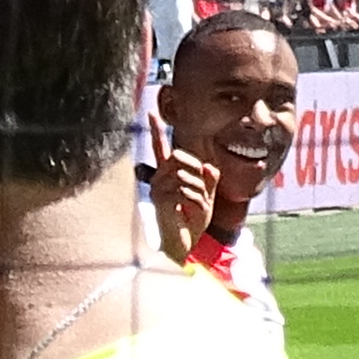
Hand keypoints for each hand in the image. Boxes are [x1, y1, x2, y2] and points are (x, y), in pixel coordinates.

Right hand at [153, 142, 220, 261]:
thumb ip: (209, 180)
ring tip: (197, 209)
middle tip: (202, 195)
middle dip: (197, 173)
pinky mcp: (160, 200)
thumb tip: (208, 167)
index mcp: (168, 175)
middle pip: (179, 156)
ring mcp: (157, 188)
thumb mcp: (206, 198)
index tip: (150, 113)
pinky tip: (189, 214)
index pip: (161, 148)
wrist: (182, 245)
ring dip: (199, 192)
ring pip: (186, 174)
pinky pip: (185, 190)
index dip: (156, 130)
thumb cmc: (191, 222)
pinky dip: (195, 202)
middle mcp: (159, 178)